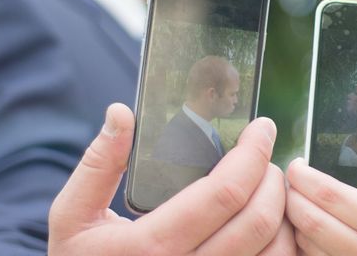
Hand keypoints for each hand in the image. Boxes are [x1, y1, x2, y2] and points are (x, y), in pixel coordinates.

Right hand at [49, 103, 293, 254]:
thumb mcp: (73, 216)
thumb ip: (98, 164)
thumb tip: (121, 114)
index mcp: (151, 246)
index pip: (224, 193)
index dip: (252, 154)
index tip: (262, 128)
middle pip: (258, 220)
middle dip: (272, 177)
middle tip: (265, 156)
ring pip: (274, 251)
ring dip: (282, 210)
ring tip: (269, 185)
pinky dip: (282, 241)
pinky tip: (269, 220)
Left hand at [285, 158, 356, 255]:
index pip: (332, 196)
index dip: (306, 176)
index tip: (297, 165)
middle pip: (310, 220)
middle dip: (291, 194)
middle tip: (289, 179)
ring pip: (304, 240)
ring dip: (292, 216)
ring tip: (295, 197)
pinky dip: (296, 237)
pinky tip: (301, 221)